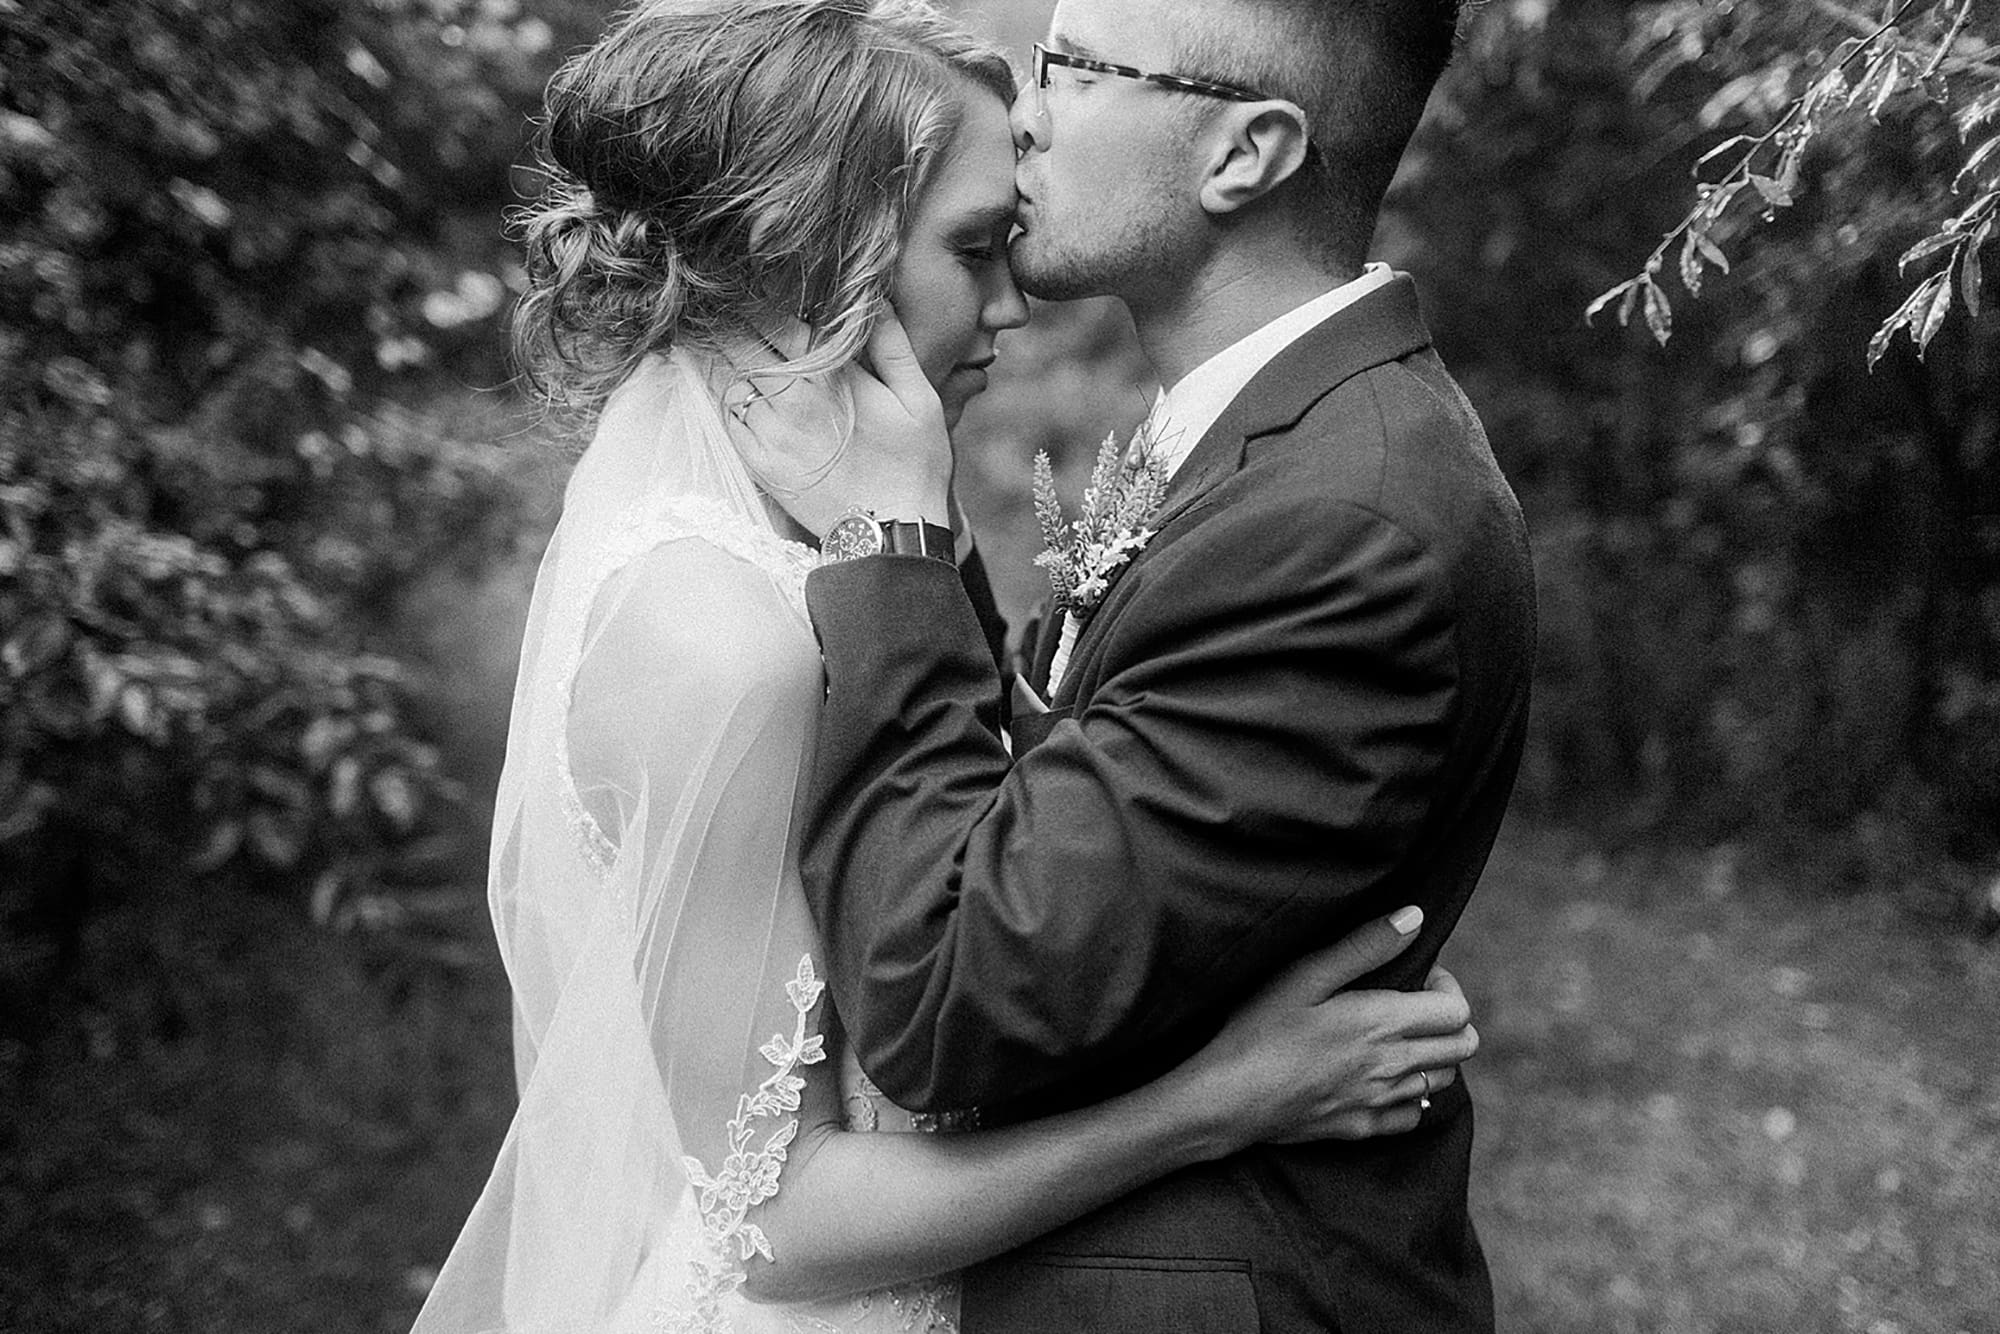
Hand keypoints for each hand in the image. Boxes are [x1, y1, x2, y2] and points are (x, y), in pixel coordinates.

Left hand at [722, 313, 951, 537]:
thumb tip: (875, 301)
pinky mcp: (761, 466)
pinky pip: (727, 422)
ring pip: (729, 381)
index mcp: (829, 377)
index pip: (778, 322)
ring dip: (719, 357)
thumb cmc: (913, 464)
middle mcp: (791, 401)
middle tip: (719, 305)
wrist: (891, 534)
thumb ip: (893, 347)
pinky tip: (721, 385)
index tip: (750, 285)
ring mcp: (771, 435)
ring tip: (711, 337)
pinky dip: (722, 398)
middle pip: (743, 345)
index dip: (759, 299)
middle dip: (730, 321)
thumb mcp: (919, 399)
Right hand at [1169, 908, 1478, 1153]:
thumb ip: (1365, 946)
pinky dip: (1411, 1095)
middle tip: (1411, 1004)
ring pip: (1443, 1081)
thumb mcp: (1305, 975)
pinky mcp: (1362, 1128)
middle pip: (1462, 1046)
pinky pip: (1413, 1116)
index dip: (1445, 987)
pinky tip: (1383, 1079)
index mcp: (1383, 1023)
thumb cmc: (1259, 1029)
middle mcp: (1393, 1065)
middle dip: (1448, 1019)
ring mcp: (1380, 1101)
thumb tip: (1414, 917)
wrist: (1228, 1099)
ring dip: (1433, 1055)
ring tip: (1396, 1038)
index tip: (1416, 976)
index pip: (1457, 1010)